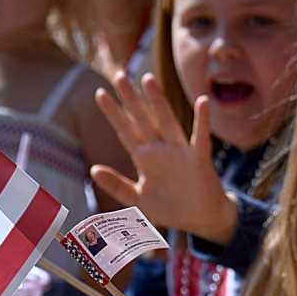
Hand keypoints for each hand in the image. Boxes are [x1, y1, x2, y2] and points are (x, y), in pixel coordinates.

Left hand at [89, 71, 236, 240]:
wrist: (201, 220)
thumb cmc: (171, 208)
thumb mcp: (138, 199)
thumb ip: (117, 185)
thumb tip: (93, 170)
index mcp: (145, 157)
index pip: (126, 130)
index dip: (113, 113)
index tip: (100, 93)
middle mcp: (161, 149)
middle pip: (143, 119)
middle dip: (131, 99)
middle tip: (119, 75)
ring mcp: (180, 152)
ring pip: (167, 121)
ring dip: (158, 101)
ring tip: (147, 79)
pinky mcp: (198, 160)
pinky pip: (201, 138)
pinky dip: (202, 120)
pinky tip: (203, 102)